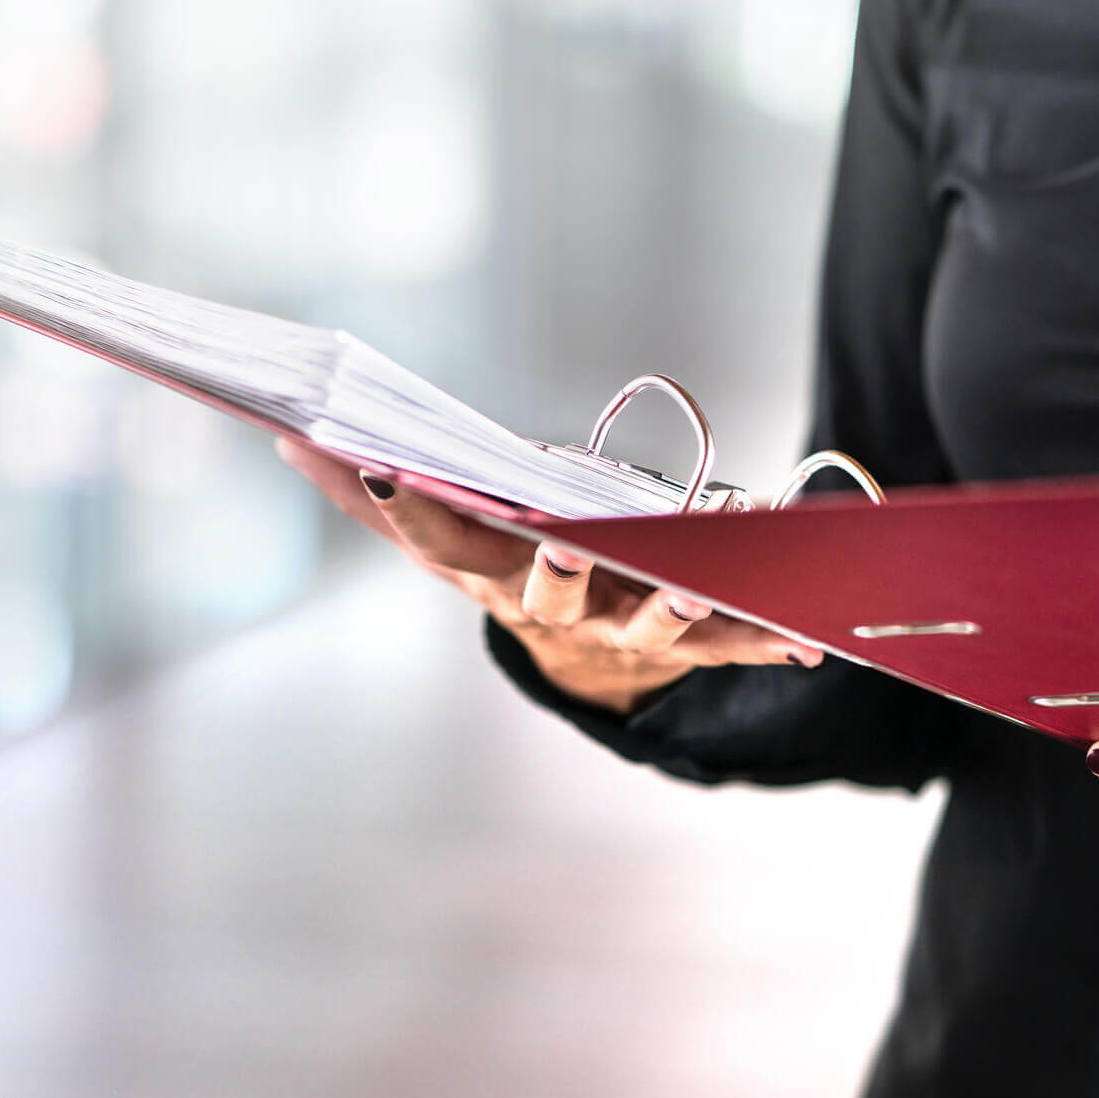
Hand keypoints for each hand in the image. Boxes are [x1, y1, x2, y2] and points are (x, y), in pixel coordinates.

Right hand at [276, 438, 822, 712]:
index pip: (439, 543)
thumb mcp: (443, 532)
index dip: (410, 513)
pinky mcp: (688, 640)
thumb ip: (368, 493)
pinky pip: (732, 643)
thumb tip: (288, 435)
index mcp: (489, 573)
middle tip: (561, 546)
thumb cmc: (510, 571)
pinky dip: (770, 642)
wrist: (589, 662)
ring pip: (651, 621)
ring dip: (673, 608)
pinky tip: (809, 644)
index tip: (384, 473)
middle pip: (550, 594)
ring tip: (695, 589)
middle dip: (556, 572)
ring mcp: (623, 626)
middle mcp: (554, 607)